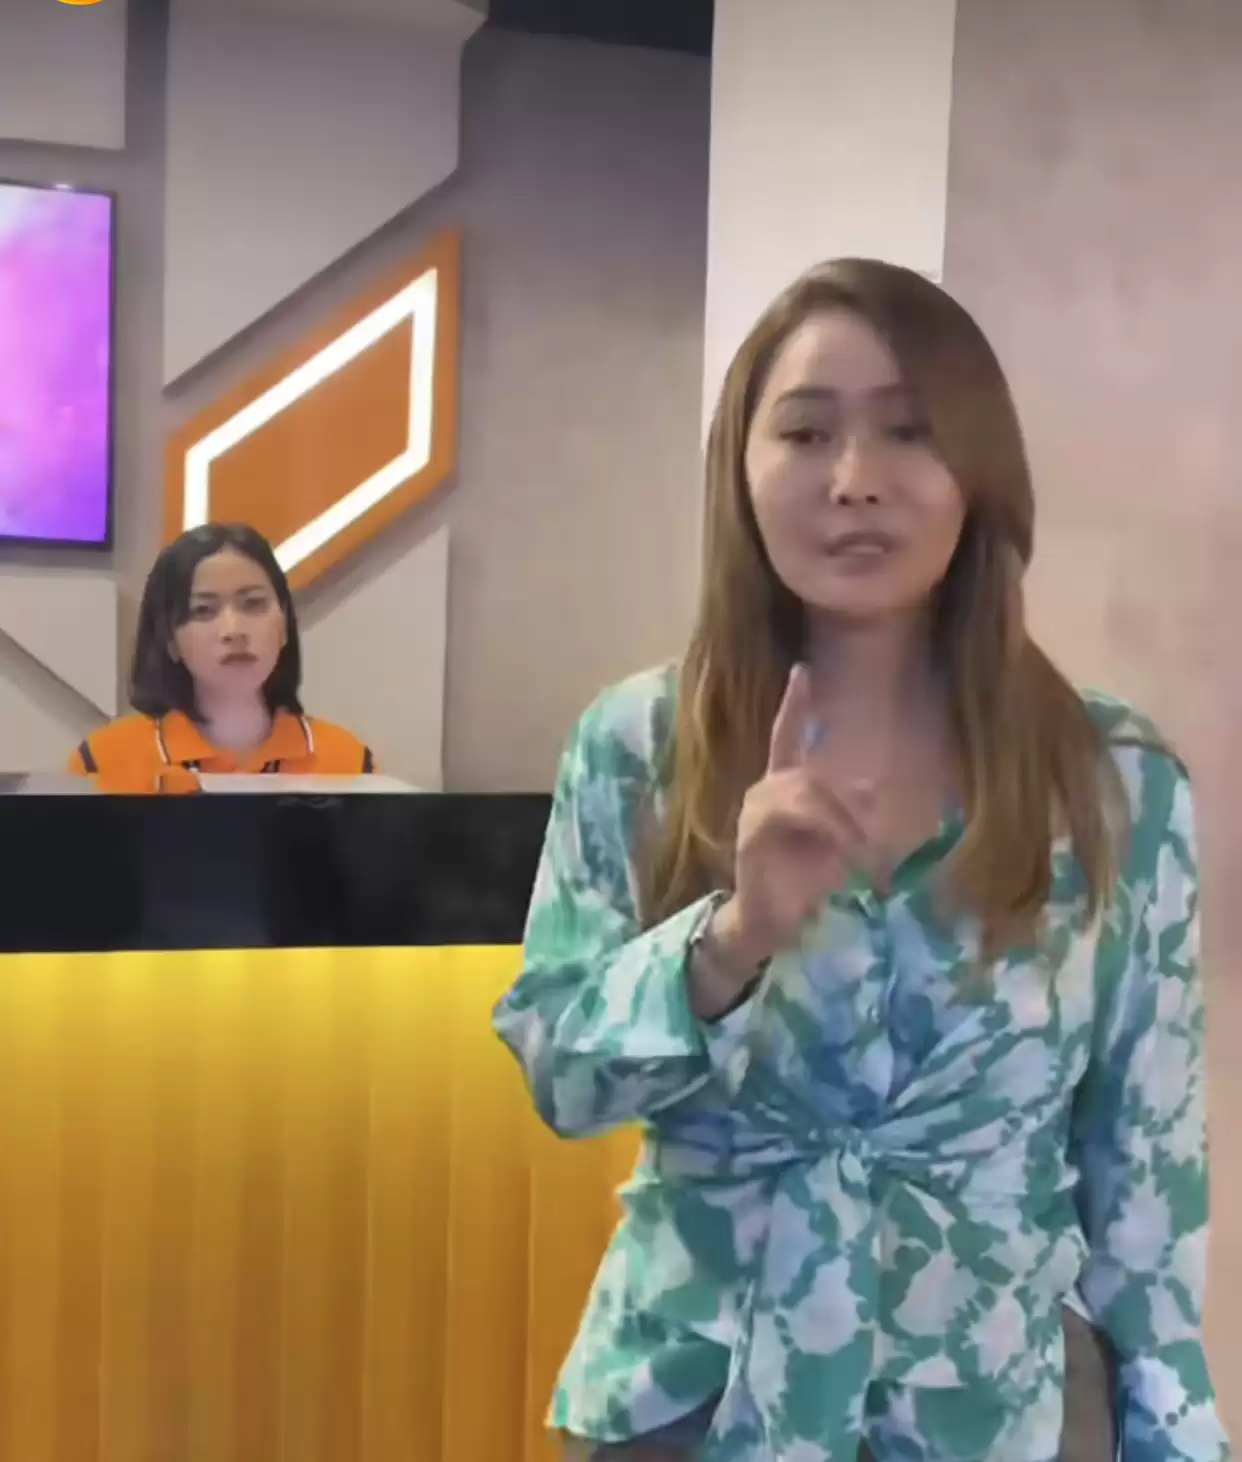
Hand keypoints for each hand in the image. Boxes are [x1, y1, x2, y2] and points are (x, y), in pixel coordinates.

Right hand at [711, 664, 875, 973]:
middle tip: (875, 845)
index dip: (793, 704)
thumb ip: (853, 814)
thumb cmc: (804, 882)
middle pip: (814, 776)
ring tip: (863, 854)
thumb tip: (875, 791)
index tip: (801, 670)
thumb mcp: (838, 843)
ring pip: (807, 791)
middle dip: (851, 806)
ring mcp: (754, 808)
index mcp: (782, 787)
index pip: (785, 736)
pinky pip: (795, 813)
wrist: (770, 921)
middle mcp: (765, 790)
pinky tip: (843, 851)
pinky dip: (828, 828)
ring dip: (843, 821)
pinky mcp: (752, 830)